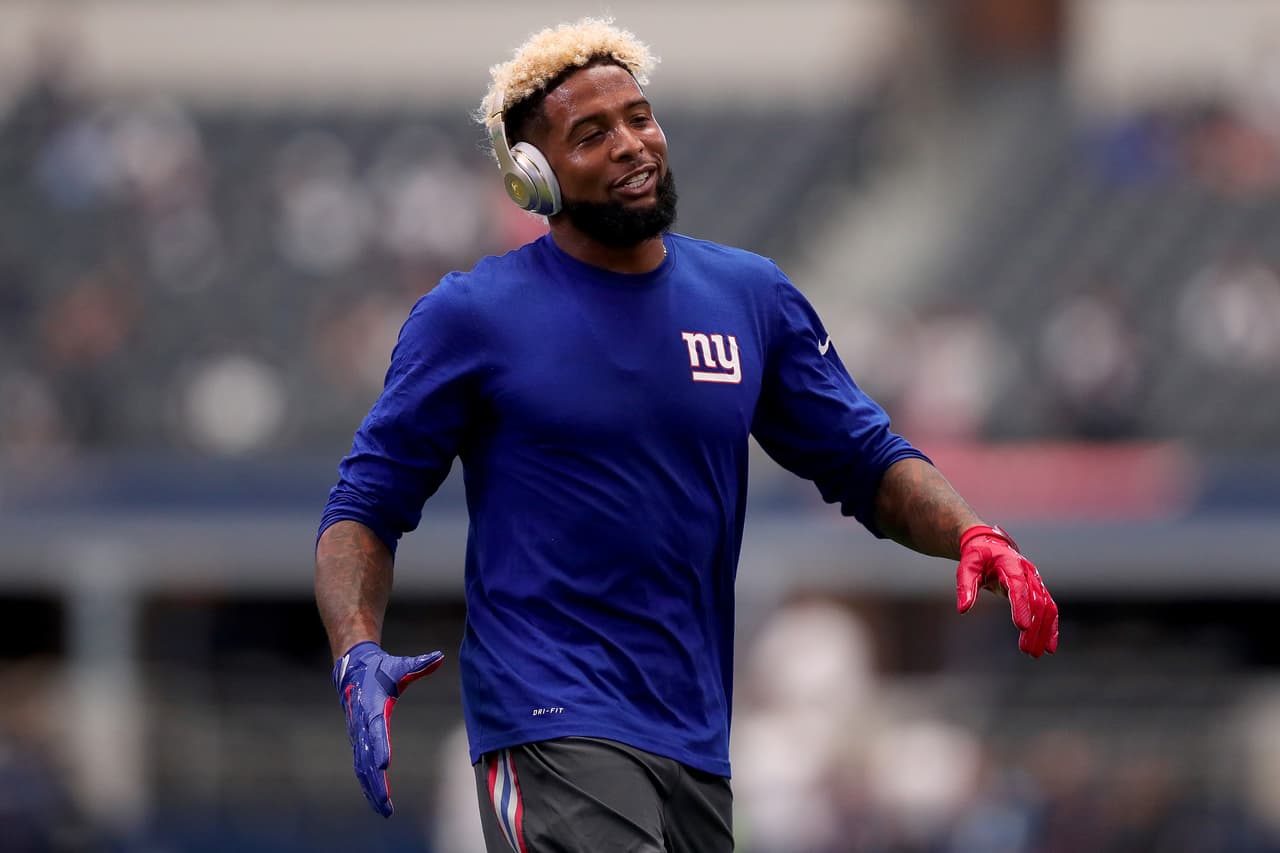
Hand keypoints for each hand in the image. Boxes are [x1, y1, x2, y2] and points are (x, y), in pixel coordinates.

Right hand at [332, 641, 443, 815]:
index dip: (379, 746)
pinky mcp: (357, 742)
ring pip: (361, 768)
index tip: (384, 765)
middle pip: (366, 758)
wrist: (353, 671)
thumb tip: (440, 657)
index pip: (376, 729)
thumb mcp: (400, 667)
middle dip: (375, 782)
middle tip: (387, 803)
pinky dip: (367, 785)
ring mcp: (357, 735)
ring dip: (372, 790)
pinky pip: (359, 767)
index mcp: (373, 707)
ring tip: (385, 810)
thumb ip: (419, 665)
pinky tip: (377, 800)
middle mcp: (362, 725)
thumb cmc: (380, 671)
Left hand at [956, 525, 1058, 657]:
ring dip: (1044, 631)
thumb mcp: (966, 567)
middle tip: (1027, 651)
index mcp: (1010, 564)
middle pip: (1036, 601)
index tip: (1022, 627)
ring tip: (1036, 653)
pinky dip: (1051, 627)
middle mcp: (1028, 572)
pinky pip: (1049, 608)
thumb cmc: (977, 557)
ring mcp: (1035, 581)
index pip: (1018, 586)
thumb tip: (963, 609)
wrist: (990, 545)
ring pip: (1046, 607)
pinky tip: (1049, 646)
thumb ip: (965, 587)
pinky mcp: (1037, 589)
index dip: (1021, 606)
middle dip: (1034, 627)